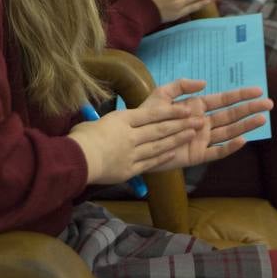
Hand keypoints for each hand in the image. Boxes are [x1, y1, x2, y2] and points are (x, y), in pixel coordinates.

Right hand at [67, 89, 199, 184]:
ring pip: (160, 145)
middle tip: (199, 120)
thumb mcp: (94, 122)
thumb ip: (108, 122)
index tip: (186, 108)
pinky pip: (150, 162)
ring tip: (192, 134)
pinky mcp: (130, 169)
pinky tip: (173, 153)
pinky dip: (163, 156)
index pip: (152, 114)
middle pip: (160, 129)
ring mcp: (133, 153)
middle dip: (181, 124)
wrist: (77, 161)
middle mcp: (131, 135)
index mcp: (122, 120)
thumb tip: (110, 124)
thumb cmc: (80, 138)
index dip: (171, 111)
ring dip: (178, 139)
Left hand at [152, 80, 272, 171]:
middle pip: (232, 115)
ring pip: (229, 131)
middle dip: (250, 109)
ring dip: (246, 125)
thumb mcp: (162, 94)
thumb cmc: (147, 117)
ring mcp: (203, 139)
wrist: (136, 141)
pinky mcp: (198, 155)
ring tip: (262, 119)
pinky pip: (217, 151)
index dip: (241, 95)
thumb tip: (204, 83)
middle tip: (269, 104)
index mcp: (197, 107)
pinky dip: (230, 147)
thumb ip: (181, 86)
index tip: (258, 90)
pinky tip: (243, 140)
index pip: (224, 100)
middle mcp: (204, 123)